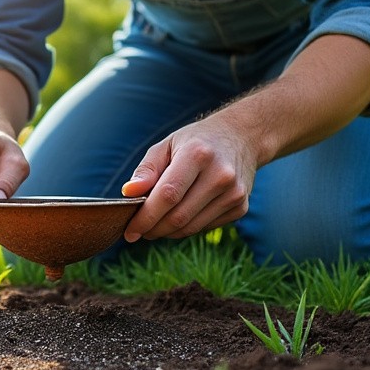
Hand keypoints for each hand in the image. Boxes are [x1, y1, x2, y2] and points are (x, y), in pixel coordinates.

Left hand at [120, 114, 259, 241]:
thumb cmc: (195, 142)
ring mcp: (234, 193)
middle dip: (153, 229)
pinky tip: (179, 216)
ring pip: (191, 227)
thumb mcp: (167, 145)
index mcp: (197, 154)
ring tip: (155, 225)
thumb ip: (146, 169)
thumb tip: (128, 193)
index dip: (146, 217)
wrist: (241, 138)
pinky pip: (204, 227)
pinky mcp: (241, 207)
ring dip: (167, 232)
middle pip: (178, 216)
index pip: (168, 195)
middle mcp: (220, 175)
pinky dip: (186, 228)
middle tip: (139, 230)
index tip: (129, 231)